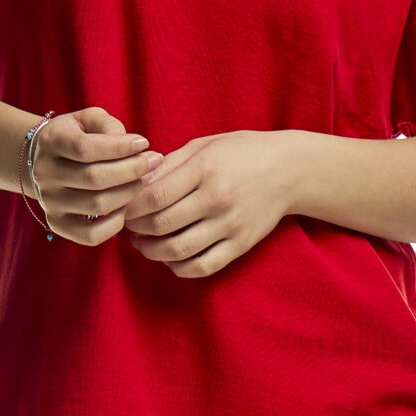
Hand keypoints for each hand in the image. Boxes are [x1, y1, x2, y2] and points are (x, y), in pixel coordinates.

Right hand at [28, 107, 165, 246]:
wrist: (46, 160)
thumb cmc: (77, 135)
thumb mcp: (89, 119)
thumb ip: (109, 126)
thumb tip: (133, 147)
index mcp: (51, 141)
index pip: (86, 149)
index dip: (120, 148)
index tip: (144, 143)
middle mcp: (45, 173)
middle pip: (95, 178)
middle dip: (132, 170)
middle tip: (153, 162)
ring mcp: (49, 202)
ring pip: (97, 205)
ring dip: (129, 194)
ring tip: (142, 181)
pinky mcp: (57, 224)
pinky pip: (91, 235)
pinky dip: (115, 224)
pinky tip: (125, 206)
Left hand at [120, 131, 299, 278]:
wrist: (290, 170)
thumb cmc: (241, 152)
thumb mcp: (204, 147)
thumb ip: (169, 165)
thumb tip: (134, 184)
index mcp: (205, 170)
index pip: (154, 197)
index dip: (132, 207)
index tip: (125, 208)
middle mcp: (218, 199)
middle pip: (161, 224)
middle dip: (137, 229)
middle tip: (130, 227)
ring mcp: (230, 225)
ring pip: (178, 250)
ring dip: (152, 252)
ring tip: (144, 244)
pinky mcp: (241, 244)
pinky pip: (203, 266)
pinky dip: (179, 268)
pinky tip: (171, 258)